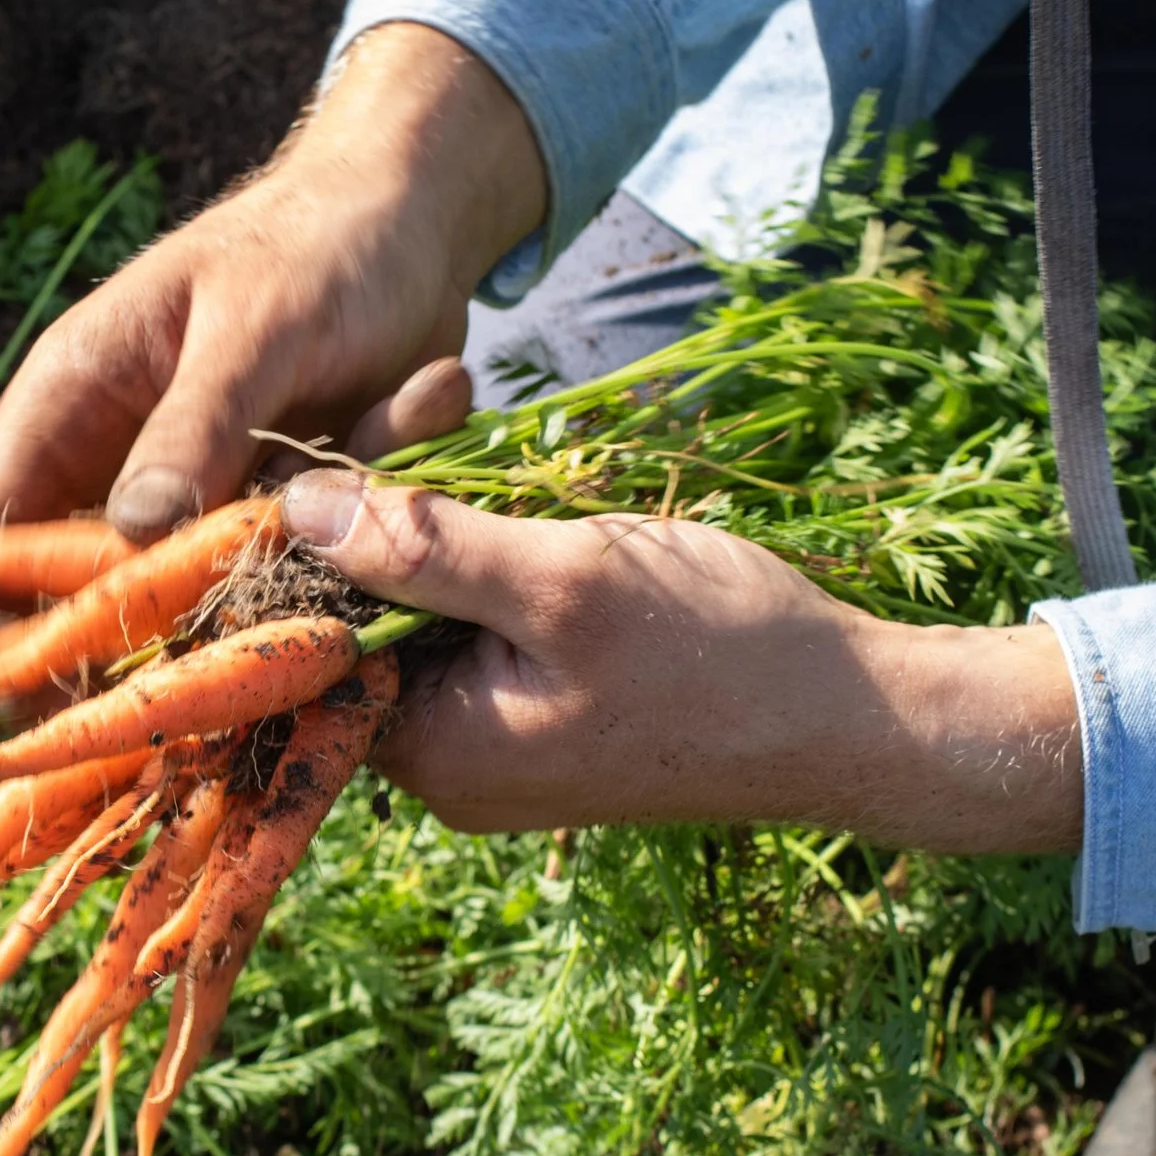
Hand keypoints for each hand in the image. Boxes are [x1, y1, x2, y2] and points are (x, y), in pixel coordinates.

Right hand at [0, 25, 548, 853]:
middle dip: (1, 722)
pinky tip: (203, 771)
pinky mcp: (261, 530)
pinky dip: (220, 682)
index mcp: (74, 403)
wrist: (413, 224)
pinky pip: (233, 618)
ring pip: (131, 634)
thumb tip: (128, 533)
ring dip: (107, 720)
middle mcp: (115, 468)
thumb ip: (197, 423)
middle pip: (37, 613)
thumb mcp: (255, 323)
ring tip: (67, 841)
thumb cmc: (315, 249)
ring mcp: (187, 507)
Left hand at [280, 470, 1082, 852]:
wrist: (860, 715)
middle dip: (381, 501)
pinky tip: (519, 479)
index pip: (308, 639)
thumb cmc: (721, 652)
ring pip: (419, 605)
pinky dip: (485, 546)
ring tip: (465, 409)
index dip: (307, 534)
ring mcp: (492, 740)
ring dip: (438, 510)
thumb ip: (423, 547)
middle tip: (436, 392)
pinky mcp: (537, 707)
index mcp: (430, 752)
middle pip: (359, 612)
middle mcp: (444, 763)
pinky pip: (474, 620)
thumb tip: (295, 511)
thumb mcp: (562, 582)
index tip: (330, 436)